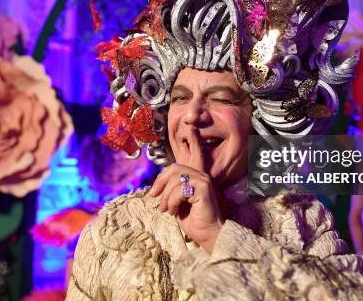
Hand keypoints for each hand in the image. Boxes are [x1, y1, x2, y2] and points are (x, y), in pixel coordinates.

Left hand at [149, 128, 223, 253]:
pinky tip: (175, 211)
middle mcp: (202, 175)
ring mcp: (203, 181)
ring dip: (165, 198)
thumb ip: (172, 189)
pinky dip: (171, 203)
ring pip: (174, 181)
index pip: (196, 154)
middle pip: (174, 169)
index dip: (194, 141)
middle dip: (160, 183)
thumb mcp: (178, 202)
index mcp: (198, 176)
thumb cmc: (193, 220)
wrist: (207, 235)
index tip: (191, 128)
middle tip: (155, 199)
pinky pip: (178, 191)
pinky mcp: (203, 189)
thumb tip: (157, 187)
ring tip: (167, 210)